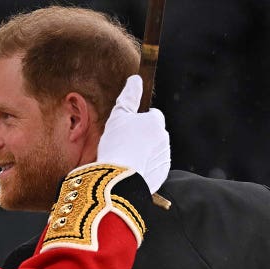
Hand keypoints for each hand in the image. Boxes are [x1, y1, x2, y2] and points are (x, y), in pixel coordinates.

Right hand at [97, 75, 169, 193]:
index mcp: (156, 121)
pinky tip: (129, 168)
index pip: (153, 114)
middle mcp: (164, 137)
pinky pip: (153, 165)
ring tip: (124, 158)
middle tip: (123, 143)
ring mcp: (164, 156)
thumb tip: (136, 79)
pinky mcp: (161, 173)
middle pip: (154, 132)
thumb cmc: (116, 143)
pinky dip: (144, 166)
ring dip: (143, 151)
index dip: (138, 120)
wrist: (119, 177)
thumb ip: (128, 97)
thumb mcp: (118, 116)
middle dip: (142, 136)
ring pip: (154, 149)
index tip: (126, 128)